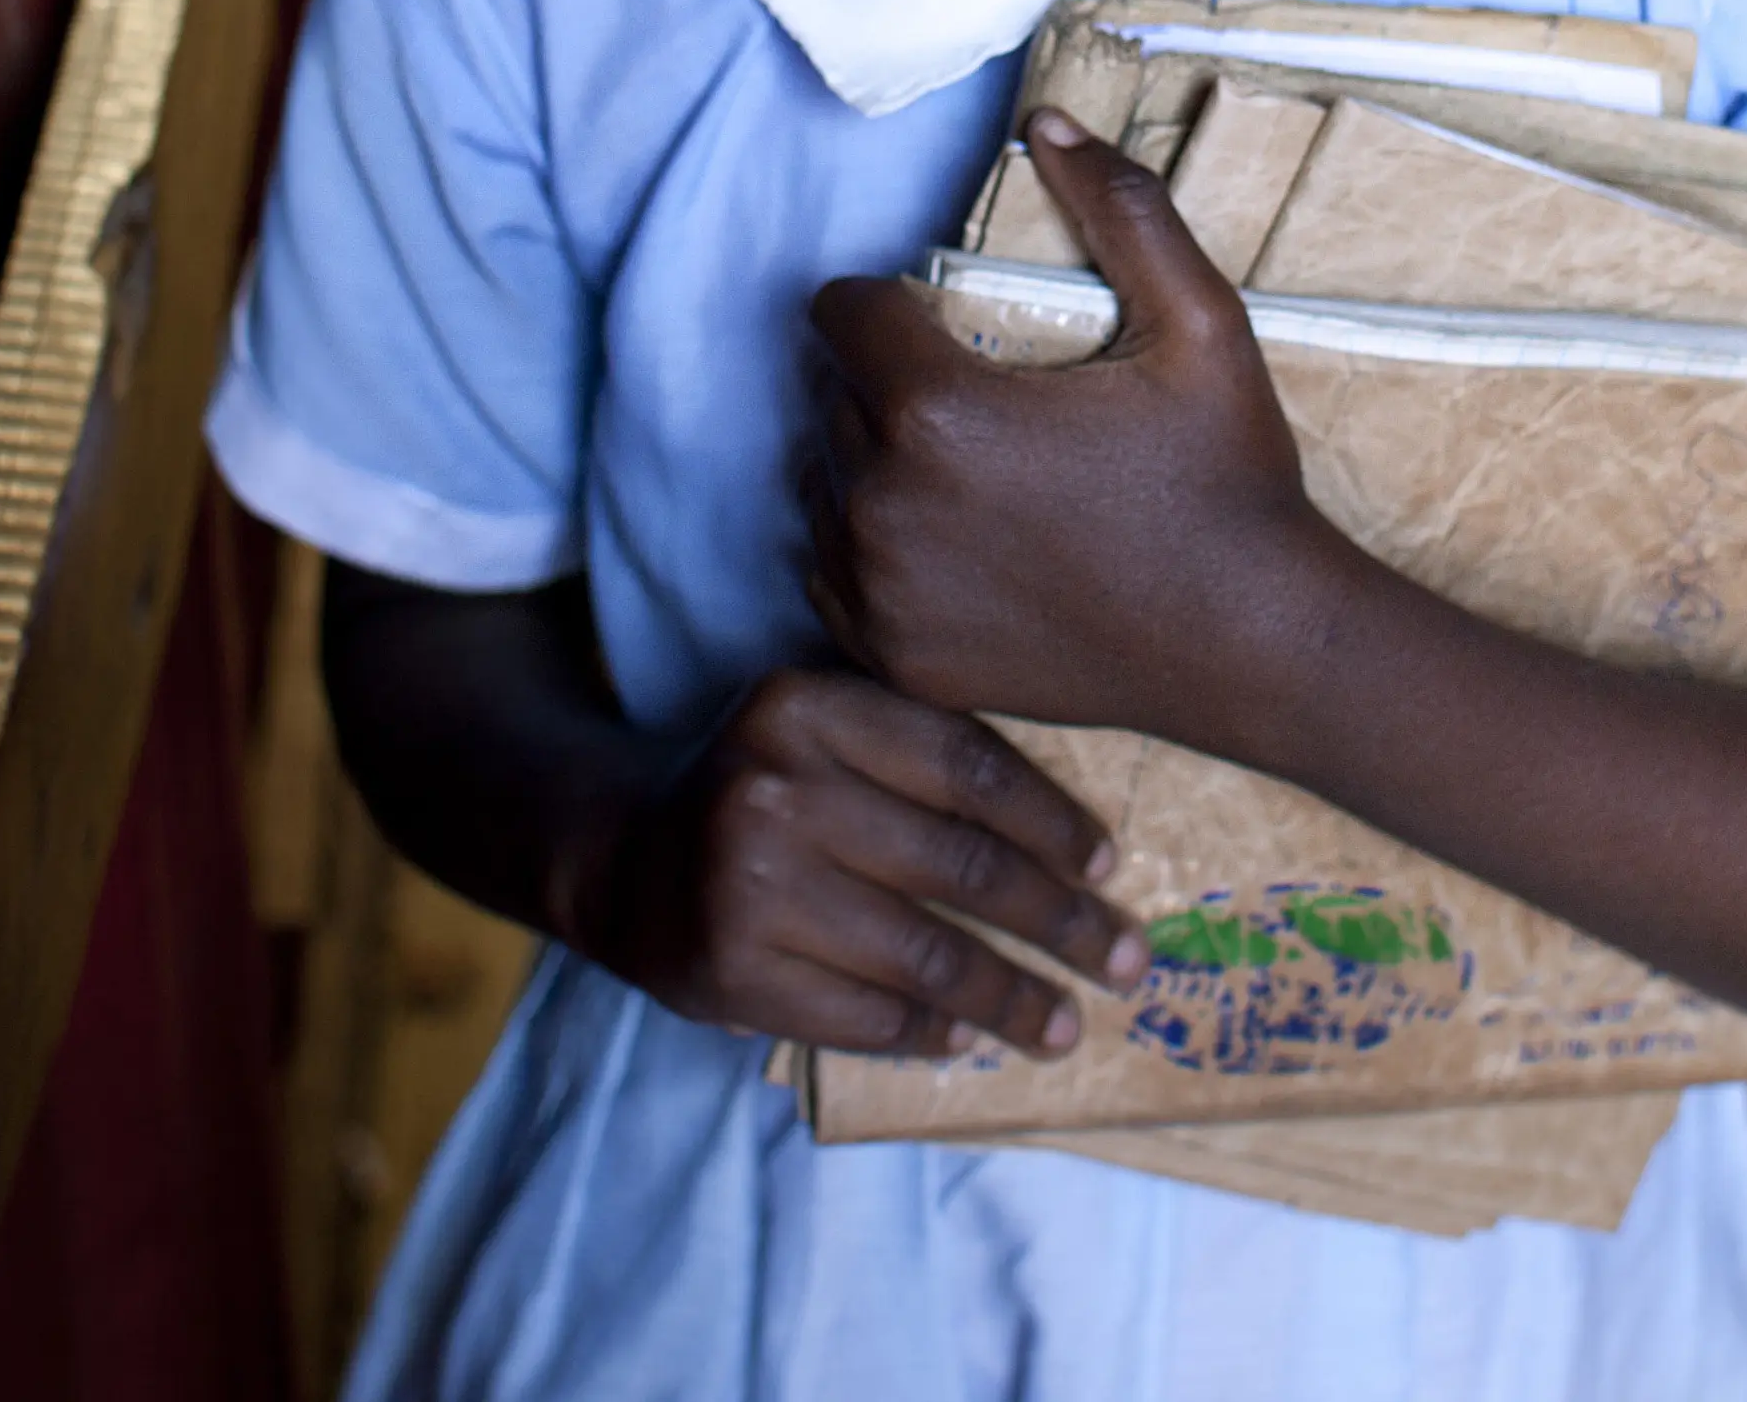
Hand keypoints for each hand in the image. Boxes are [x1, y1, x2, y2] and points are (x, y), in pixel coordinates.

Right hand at [563, 665, 1145, 1056]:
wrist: (621, 856)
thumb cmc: (761, 789)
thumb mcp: (823, 731)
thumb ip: (919, 756)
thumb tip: (1076, 845)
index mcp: (807, 708)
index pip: (964, 764)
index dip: (1051, 820)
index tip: (1107, 866)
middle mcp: (774, 789)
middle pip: (958, 863)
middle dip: (1059, 921)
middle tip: (1124, 959)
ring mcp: (749, 886)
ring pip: (923, 952)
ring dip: (1010, 998)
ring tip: (1066, 1025)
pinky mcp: (733, 972)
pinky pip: (865, 1013)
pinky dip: (930, 1031)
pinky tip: (969, 1038)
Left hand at [807, 111, 1354, 748]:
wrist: (1252, 644)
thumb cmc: (1227, 479)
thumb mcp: (1201, 324)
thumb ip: (1121, 208)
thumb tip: (1046, 121)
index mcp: (939, 410)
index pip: (840, 312)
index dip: (887, 303)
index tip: (942, 323)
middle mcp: (885, 503)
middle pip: (831, 396)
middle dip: (886, 382)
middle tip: (978, 399)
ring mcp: (881, 589)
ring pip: (822, 482)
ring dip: (870, 461)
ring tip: (963, 469)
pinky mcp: (892, 654)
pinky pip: (831, 570)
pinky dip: (870, 547)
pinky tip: (952, 541)